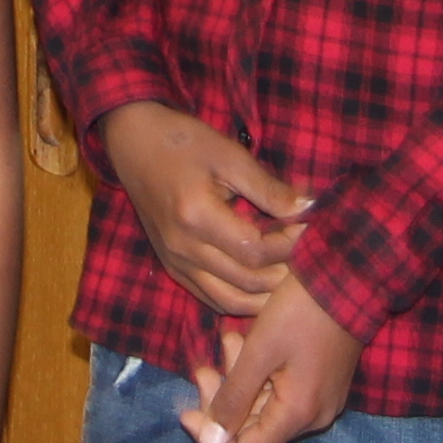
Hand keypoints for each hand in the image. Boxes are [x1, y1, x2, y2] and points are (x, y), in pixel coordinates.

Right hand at [98, 103, 308, 319]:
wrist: (135, 143)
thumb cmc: (184, 142)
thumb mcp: (230, 156)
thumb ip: (268, 188)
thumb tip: (308, 208)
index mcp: (196, 216)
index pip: (254, 250)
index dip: (288, 245)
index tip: (307, 228)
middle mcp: (182, 248)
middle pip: (245, 280)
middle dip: (283, 272)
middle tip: (305, 255)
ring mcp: (174, 261)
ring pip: (228, 300)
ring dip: (263, 296)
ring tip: (289, 277)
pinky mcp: (171, 267)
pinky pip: (209, 297)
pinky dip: (239, 299)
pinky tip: (261, 286)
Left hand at [183, 276, 354, 442]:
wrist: (350, 277)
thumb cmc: (301, 311)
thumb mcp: (259, 351)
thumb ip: (233, 398)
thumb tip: (210, 441)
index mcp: (298, 414)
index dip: (211, 440)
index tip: (186, 411)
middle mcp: (313, 418)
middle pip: (254, 431)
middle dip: (221, 403)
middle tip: (202, 369)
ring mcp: (320, 402)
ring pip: (265, 408)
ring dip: (238, 382)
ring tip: (227, 342)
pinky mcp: (322, 384)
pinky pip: (281, 393)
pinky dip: (259, 375)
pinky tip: (246, 343)